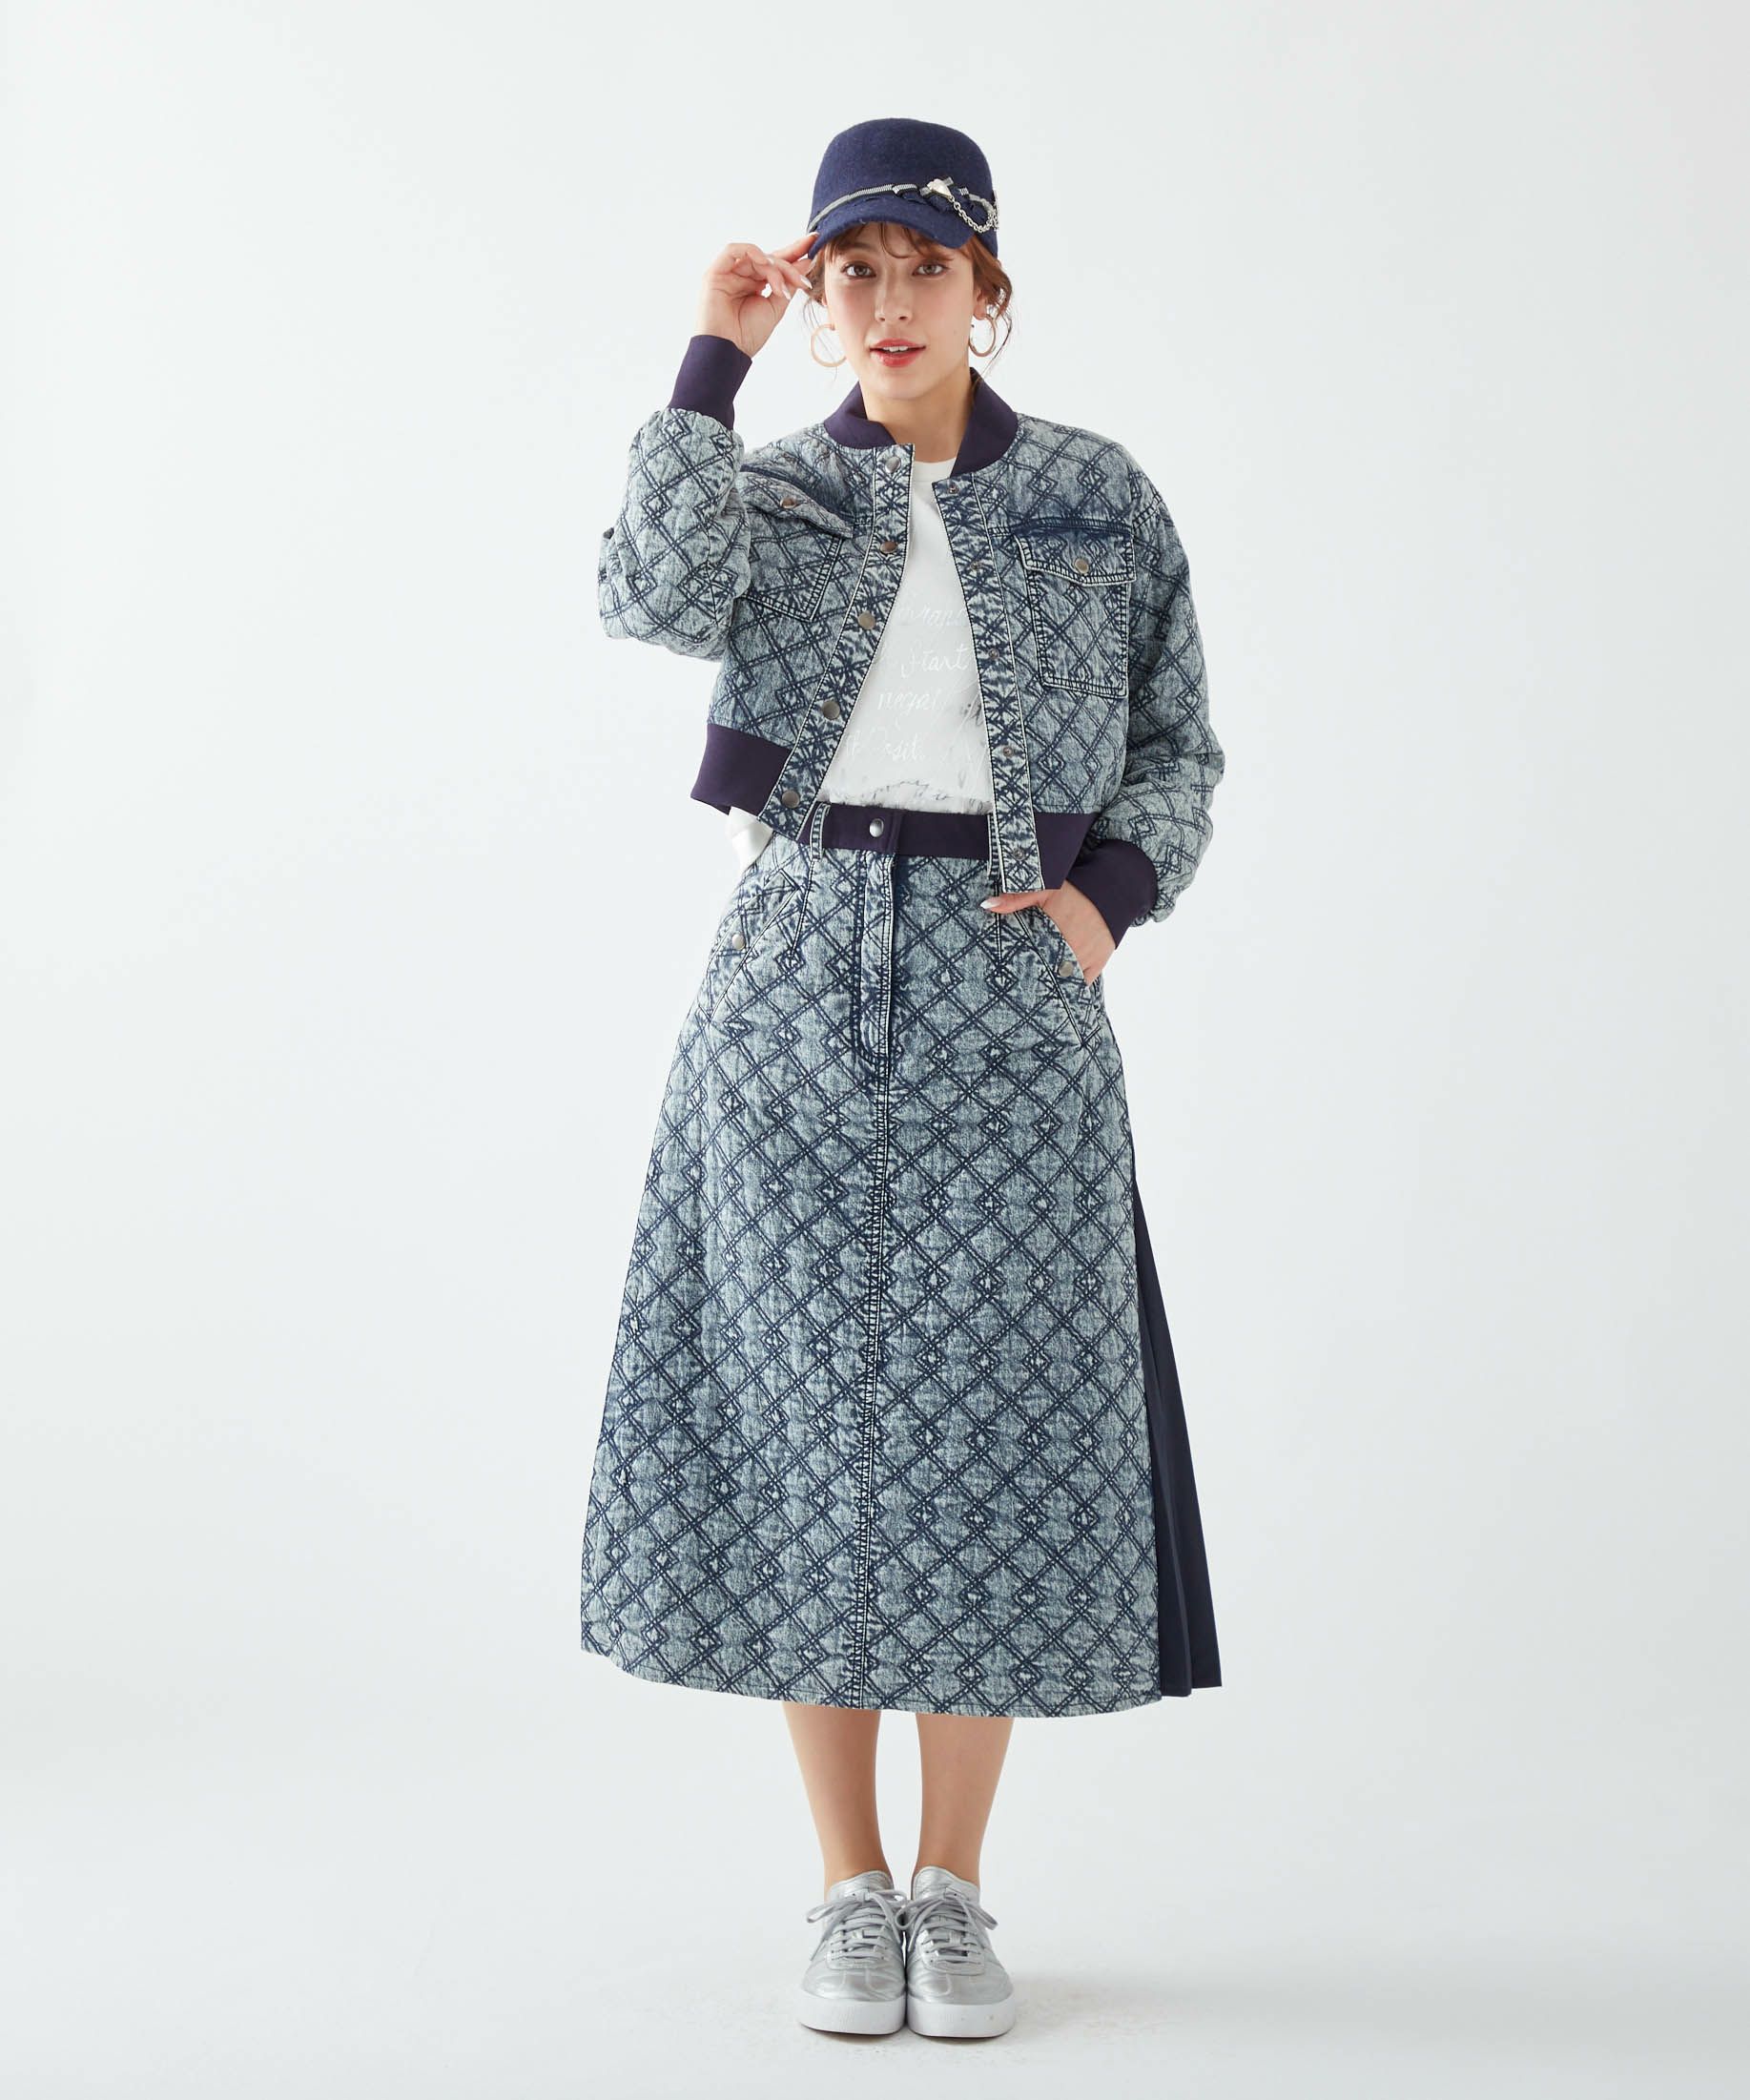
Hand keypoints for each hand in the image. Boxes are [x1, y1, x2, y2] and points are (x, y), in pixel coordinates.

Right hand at [695, 235, 815, 358]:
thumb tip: (806, 261)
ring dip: (774, 268)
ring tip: (782, 288)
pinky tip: (766, 264)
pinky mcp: (715, 272)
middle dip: (790, 262)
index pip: (775, 264)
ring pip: (756, 257)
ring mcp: (728, 274)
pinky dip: (752, 252)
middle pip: (769, 259)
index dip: (794, 253)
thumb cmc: (747, 335)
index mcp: (754, 286)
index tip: (814, 243)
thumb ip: (788, 284)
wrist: (727, 352)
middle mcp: (741, 277)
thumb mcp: (776, 308)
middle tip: (806, 270)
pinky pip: (733, 250)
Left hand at [980, 880, 1114, 982]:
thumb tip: (987, 905)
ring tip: (1032, 996)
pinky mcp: (1098, 962)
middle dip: (1032, 979)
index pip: (1031, 957)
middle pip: (1045, 971)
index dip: (1018, 969)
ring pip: (1062, 980)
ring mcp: (1085, 957)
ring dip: (1049, 985)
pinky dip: (1069, 988)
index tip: (1006, 976)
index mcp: (1054, 931)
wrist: (1113, 891)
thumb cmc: (1077, 890)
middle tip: (1016, 991)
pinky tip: (1056, 994)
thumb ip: (1016, 898)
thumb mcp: (1046, 888)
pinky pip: (1081, 983)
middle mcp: (1070, 947)